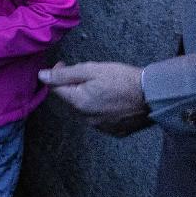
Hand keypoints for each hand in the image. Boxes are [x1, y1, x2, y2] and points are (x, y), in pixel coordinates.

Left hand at [38, 61, 152, 135]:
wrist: (153, 95)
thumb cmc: (123, 79)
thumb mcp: (91, 70)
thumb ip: (65, 74)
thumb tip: (41, 76)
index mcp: (79, 103)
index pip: (56, 89)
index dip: (57, 74)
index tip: (64, 65)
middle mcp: (87, 119)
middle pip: (70, 100)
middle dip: (73, 85)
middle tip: (87, 72)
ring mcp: (101, 128)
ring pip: (84, 109)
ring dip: (87, 97)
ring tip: (104, 85)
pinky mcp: (114, 132)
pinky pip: (99, 118)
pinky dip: (101, 108)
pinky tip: (112, 98)